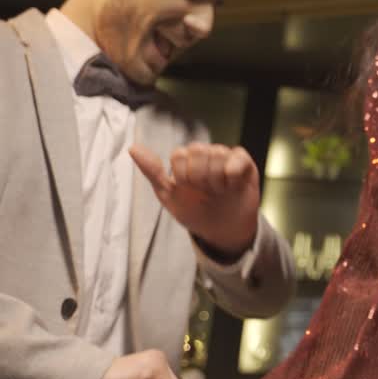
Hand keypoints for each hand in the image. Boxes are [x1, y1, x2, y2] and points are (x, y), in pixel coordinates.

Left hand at [131, 143, 259, 256]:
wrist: (222, 230)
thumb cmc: (194, 211)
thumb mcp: (169, 196)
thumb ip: (152, 171)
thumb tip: (132, 148)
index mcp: (186, 160)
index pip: (180, 154)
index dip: (183, 175)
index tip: (188, 189)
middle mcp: (206, 155)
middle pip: (198, 150)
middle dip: (199, 176)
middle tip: (205, 191)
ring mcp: (226, 157)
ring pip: (217, 153)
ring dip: (216, 179)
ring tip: (220, 191)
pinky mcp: (245, 163)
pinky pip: (237, 157)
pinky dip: (232, 174)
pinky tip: (232, 186)